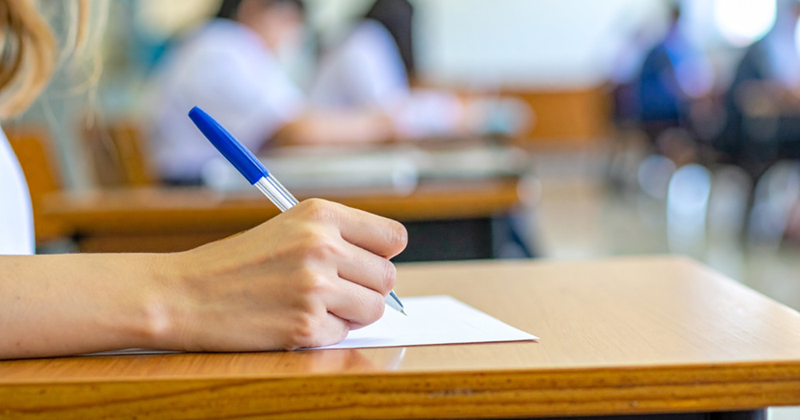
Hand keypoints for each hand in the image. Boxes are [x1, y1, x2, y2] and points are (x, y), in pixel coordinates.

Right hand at [154, 199, 406, 350]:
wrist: (184, 293)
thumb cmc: (239, 262)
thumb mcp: (290, 228)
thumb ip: (341, 239)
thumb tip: (388, 266)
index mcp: (320, 214)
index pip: (393, 237)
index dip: (383, 254)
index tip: (367, 263)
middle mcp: (321, 245)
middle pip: (388, 276)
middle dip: (367, 288)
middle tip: (334, 290)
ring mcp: (314, 286)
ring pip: (374, 308)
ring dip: (350, 313)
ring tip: (314, 304)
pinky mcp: (305, 324)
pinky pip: (343, 333)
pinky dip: (324, 332)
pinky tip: (293, 318)